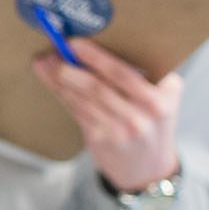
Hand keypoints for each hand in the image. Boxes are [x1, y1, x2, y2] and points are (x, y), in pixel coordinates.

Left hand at [31, 37, 181, 191]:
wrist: (149, 166)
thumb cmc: (150, 120)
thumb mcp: (159, 96)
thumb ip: (138, 73)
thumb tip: (94, 43)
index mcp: (163, 96)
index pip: (126, 74)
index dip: (96, 57)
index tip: (75, 43)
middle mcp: (145, 114)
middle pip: (100, 86)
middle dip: (72, 66)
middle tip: (54, 50)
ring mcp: (123, 130)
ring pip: (83, 98)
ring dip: (59, 78)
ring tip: (45, 62)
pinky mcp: (103, 139)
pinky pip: (77, 110)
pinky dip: (61, 92)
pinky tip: (50, 80)